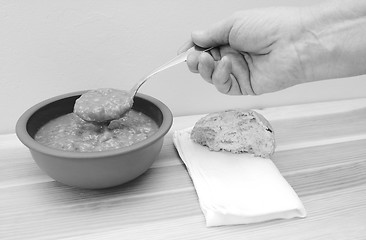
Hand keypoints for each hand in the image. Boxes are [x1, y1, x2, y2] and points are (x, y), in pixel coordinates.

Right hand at [179, 7, 307, 94]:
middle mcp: (233, 55)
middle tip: (192, 56)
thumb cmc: (271, 26)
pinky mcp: (244, 86)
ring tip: (205, 59)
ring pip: (211, 76)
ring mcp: (238, 71)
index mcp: (230, 38)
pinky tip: (225, 64)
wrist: (295, 43)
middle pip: (204, 63)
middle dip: (194, 61)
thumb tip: (194, 38)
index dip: (191, 49)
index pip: (204, 46)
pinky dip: (219, 76)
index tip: (181, 52)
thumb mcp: (233, 23)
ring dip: (204, 69)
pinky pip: (223, 85)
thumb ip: (211, 34)